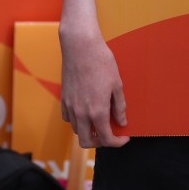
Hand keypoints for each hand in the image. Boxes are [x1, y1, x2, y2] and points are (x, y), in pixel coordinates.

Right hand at [59, 24, 128, 148]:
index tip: (124, 137)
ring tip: (98, 123)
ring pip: (76, 130)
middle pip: (87, 142)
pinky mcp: (64, 98)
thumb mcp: (117, 85)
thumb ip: (119, 107)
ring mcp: (70, 106)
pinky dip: (76, 120)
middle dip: (100, 143)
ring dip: (88, 131)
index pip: (106, 139)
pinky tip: (85, 112)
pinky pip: (68, 117)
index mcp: (97, 111)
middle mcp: (81, 113)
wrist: (80, 46)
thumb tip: (121, 122)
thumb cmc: (101, 62)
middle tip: (110, 134)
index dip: (117, 142)